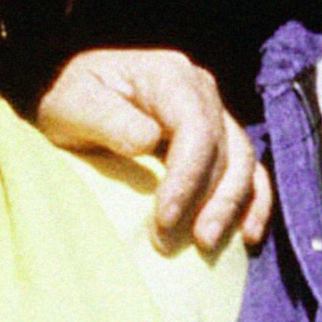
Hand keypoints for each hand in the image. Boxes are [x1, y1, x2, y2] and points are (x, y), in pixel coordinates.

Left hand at [36, 48, 271, 253]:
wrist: (73, 97)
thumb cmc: (70, 99)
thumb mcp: (75, 104)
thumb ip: (108, 118)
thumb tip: (147, 140)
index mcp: (170, 76)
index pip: (196, 129)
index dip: (187, 177)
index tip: (164, 219)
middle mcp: (202, 92)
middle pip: (226, 149)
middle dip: (211, 200)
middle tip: (190, 241)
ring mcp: (214, 116)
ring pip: (242, 162)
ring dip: (232, 206)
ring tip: (208, 244)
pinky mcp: (217, 142)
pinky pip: (248, 171)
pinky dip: (251, 202)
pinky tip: (247, 236)